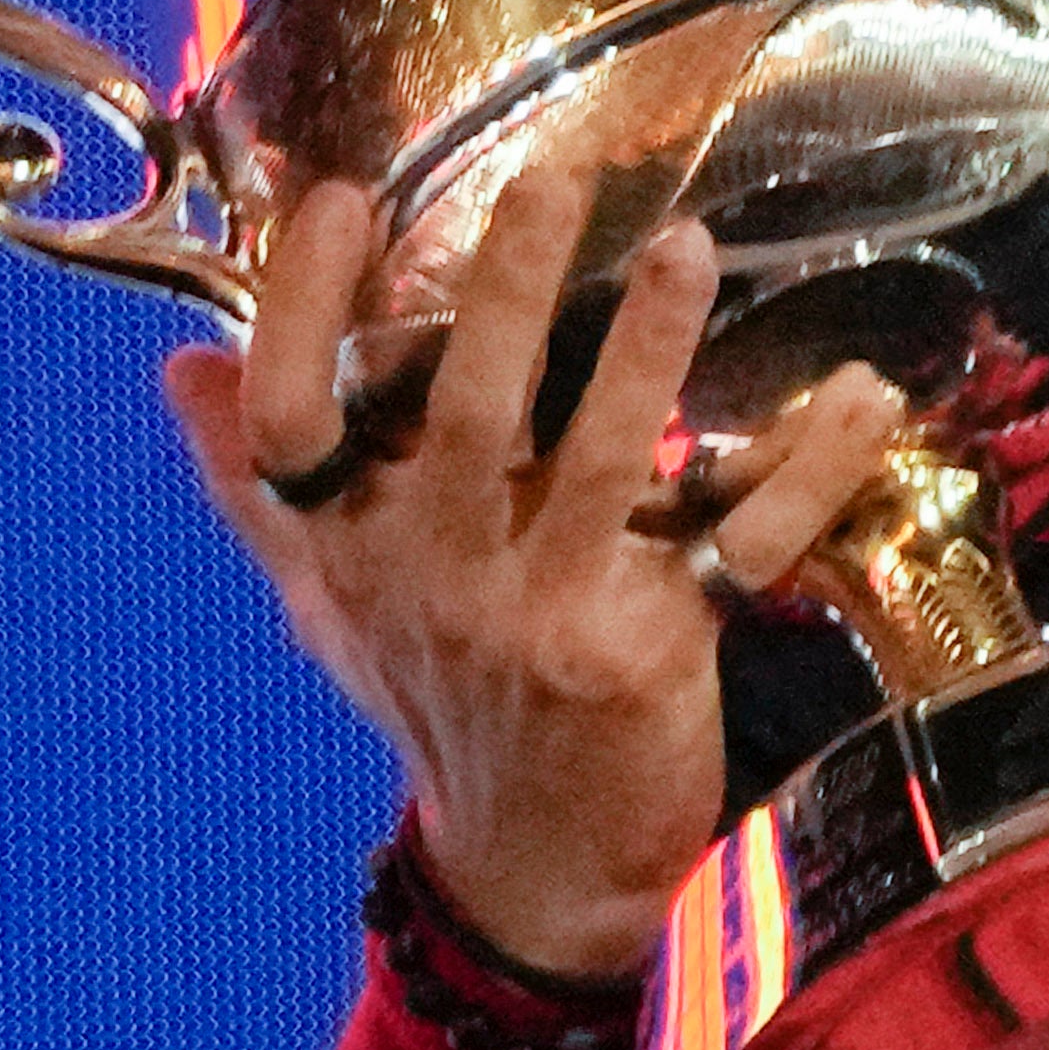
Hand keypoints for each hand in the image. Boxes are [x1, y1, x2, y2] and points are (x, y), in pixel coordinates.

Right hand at [161, 164, 907, 979]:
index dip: (298, 311)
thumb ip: (259, 487)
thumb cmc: (437, 704)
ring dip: (650, 353)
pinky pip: (744, 541)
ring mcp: (555, 612)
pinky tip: (865, 395)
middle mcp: (445, 575)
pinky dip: (810, 469)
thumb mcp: (330, 604)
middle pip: (465, 418)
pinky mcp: (658, 645)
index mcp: (357, 551)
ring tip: (688, 249)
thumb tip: (182, 363)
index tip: (335, 197)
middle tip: (550, 182)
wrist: (532, 867)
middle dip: (506, 297)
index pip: (292, 425)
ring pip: (607, 463)